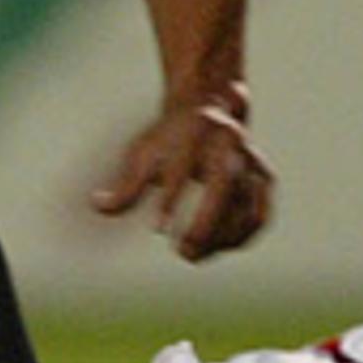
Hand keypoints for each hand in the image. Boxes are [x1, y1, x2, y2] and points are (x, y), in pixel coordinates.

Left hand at [90, 95, 271, 262]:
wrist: (210, 108)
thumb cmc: (170, 137)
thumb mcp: (142, 155)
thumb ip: (125, 186)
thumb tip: (97, 205)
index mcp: (195, 131)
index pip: (183, 167)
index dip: (171, 199)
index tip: (158, 229)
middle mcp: (228, 145)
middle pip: (222, 186)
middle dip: (205, 223)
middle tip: (181, 251)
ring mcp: (251, 162)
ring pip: (245, 207)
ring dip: (221, 238)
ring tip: (191, 254)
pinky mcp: (264, 179)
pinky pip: (258, 217)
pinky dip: (240, 238)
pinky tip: (215, 249)